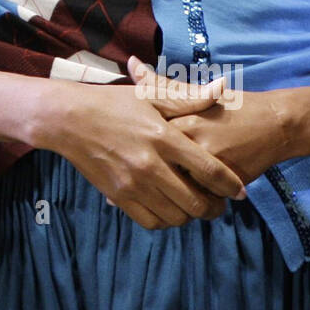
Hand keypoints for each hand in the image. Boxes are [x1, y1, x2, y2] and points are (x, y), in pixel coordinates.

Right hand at [37, 73, 246, 230]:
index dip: (231, 186)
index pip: (209, 170)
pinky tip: (168, 208)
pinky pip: (151, 222)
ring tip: (193, 205)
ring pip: (176, 217)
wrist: (68, 119)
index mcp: (163, 137)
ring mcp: (132, 184)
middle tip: (219, 203)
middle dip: (215, 207)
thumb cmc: (112, 103)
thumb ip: (188, 98)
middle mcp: (150, 165)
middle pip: (196, 202)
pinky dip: (165, 220)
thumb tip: (222, 88)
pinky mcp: (118, 196)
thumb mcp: (151, 96)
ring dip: (190, 215)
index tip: (241, 192)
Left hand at [128, 57, 297, 184]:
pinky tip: (179, 198)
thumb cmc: (229, 107)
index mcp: (180, 118)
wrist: (272, 124)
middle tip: (135, 173)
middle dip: (144, 172)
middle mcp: (192, 141)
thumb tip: (132, 64)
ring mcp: (208, 163)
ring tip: (155, 187)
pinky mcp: (223, 181)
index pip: (145, 138)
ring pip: (175, 186)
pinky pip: (196, 197)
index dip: (133, 146)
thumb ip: (160, 85)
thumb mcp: (193, 93)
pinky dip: (188, 199)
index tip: (126, 150)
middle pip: (156, 165)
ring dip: (164, 190)